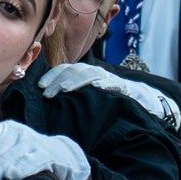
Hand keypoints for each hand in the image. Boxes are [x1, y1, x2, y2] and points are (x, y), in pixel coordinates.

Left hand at [0, 120, 90, 179]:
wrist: (58, 154)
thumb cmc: (23, 153)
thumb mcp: (7, 146)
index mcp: (5, 129)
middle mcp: (17, 133)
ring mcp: (32, 143)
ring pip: (13, 156)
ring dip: (0, 167)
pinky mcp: (45, 154)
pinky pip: (32, 161)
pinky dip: (22, 168)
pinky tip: (12, 175)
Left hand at [40, 62, 180, 128]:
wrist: (140, 101)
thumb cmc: (108, 103)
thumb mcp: (88, 100)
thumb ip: (72, 100)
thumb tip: (48, 109)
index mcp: (84, 76)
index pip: (65, 70)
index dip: (52, 76)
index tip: (40, 87)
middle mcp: (95, 74)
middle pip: (74, 70)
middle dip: (58, 80)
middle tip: (47, 93)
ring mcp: (109, 79)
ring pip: (90, 74)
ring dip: (76, 80)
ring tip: (65, 89)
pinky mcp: (123, 86)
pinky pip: (113, 82)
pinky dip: (105, 83)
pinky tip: (96, 88)